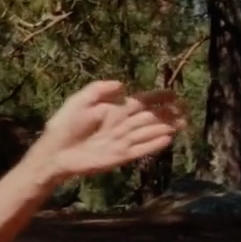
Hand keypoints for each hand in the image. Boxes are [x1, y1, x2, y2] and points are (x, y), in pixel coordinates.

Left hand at [35, 81, 185, 178]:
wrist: (55, 152)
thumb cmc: (64, 125)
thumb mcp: (79, 101)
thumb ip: (99, 90)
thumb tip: (123, 84)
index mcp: (114, 110)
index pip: (141, 101)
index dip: (158, 97)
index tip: (174, 94)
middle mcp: (121, 125)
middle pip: (150, 117)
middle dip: (168, 113)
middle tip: (185, 111)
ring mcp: (122, 141)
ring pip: (149, 132)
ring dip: (166, 128)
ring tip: (182, 123)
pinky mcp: (120, 156)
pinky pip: (140, 150)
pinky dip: (153, 145)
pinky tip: (168, 140)